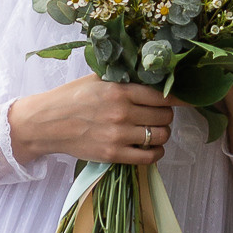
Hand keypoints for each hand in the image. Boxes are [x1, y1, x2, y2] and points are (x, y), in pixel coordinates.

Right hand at [9, 78, 175, 167]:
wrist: (47, 123)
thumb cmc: (71, 98)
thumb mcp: (97, 80)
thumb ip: (123, 78)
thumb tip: (150, 75)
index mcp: (120, 90)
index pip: (162, 95)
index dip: (177, 98)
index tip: (185, 99)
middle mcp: (122, 112)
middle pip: (164, 116)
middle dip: (166, 116)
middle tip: (159, 115)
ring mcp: (118, 135)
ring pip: (161, 136)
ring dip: (163, 134)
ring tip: (155, 131)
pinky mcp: (113, 154)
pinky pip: (148, 156)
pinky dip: (156, 153)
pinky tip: (152, 148)